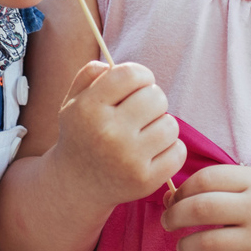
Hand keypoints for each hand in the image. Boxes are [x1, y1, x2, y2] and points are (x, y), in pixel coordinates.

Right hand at [50, 61, 183, 208]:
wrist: (75, 185)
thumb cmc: (81, 135)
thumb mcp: (73, 101)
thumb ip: (89, 74)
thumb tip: (112, 65)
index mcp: (89, 108)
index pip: (132, 74)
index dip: (141, 76)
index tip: (137, 86)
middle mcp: (108, 133)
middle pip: (156, 97)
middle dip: (152, 100)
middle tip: (140, 113)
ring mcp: (128, 159)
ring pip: (171, 125)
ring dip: (161, 126)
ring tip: (144, 134)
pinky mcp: (145, 181)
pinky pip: (178, 151)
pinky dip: (170, 149)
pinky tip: (152, 152)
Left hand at [161, 165, 250, 250]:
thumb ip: (213, 187)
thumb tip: (168, 198)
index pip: (205, 180)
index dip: (182, 190)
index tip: (175, 200)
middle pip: (200, 209)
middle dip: (174, 217)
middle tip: (168, 223)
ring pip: (206, 245)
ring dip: (184, 247)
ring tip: (183, 247)